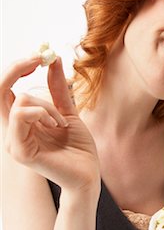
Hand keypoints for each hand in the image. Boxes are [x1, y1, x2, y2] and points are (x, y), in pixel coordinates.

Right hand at [0, 55, 100, 192]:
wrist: (88, 173)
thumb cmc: (78, 147)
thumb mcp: (68, 111)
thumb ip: (57, 89)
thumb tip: (52, 59)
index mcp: (20, 122)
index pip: (3, 90)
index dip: (15, 69)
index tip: (38, 56)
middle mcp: (11, 131)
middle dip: (16, 68)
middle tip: (39, 58)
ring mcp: (14, 142)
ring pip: (18, 102)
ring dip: (46, 105)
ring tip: (62, 121)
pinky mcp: (20, 152)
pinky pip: (21, 116)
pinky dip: (44, 113)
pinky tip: (59, 126)